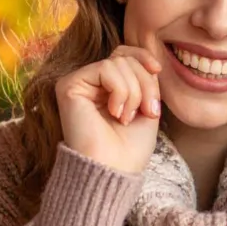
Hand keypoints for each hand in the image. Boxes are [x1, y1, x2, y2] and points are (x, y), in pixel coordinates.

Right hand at [55, 45, 162, 173]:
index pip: (124, 54)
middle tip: (146, 112)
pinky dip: (120, 90)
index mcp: (106, 87)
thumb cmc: (128, 148)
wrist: (111, 170)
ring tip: (126, 118)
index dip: (143, 57)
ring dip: (134, 92)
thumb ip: (145, 79)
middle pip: (125, 58)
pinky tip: (114, 113)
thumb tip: (150, 61)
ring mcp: (78, 82)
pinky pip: (105, 68)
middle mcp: (89, 83)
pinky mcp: (69, 85)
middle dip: (145, 83)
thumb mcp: (146, 107)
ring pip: (118, 62)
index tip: (157, 70)